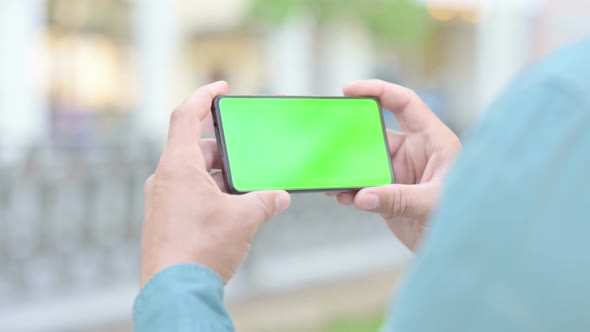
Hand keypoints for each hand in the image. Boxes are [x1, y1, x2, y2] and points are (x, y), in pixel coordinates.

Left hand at [140, 81, 290, 286]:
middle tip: (249, 156)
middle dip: (226, 150)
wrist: (174, 292)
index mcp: (178, 166)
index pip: (185, 116)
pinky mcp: (165, 221)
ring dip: (220, 178)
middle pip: (196, 149)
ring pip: (194, 175)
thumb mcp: (244, 218)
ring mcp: (162, 201)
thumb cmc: (202, 249)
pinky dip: (211, 196)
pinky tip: (232, 213)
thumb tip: (280, 196)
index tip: (222, 87)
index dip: (204, 96)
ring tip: (247, 191)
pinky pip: (189, 196)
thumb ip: (265, 200)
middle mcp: (165, 179)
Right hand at [328, 80, 460, 251]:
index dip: (378, 90)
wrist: (465, 248)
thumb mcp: (434, 204)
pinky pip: (364, 186)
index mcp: (433, 140)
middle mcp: (415, 152)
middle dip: (352, 134)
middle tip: (329, 139)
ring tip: (329, 175)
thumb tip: (361, 196)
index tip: (348, 91)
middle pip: (377, 133)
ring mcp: (401, 174)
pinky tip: (341, 196)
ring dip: (348, 167)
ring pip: (366, 162)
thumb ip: (399, 198)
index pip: (404, 103)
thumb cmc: (467, 217)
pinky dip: (350, 190)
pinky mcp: (390, 194)